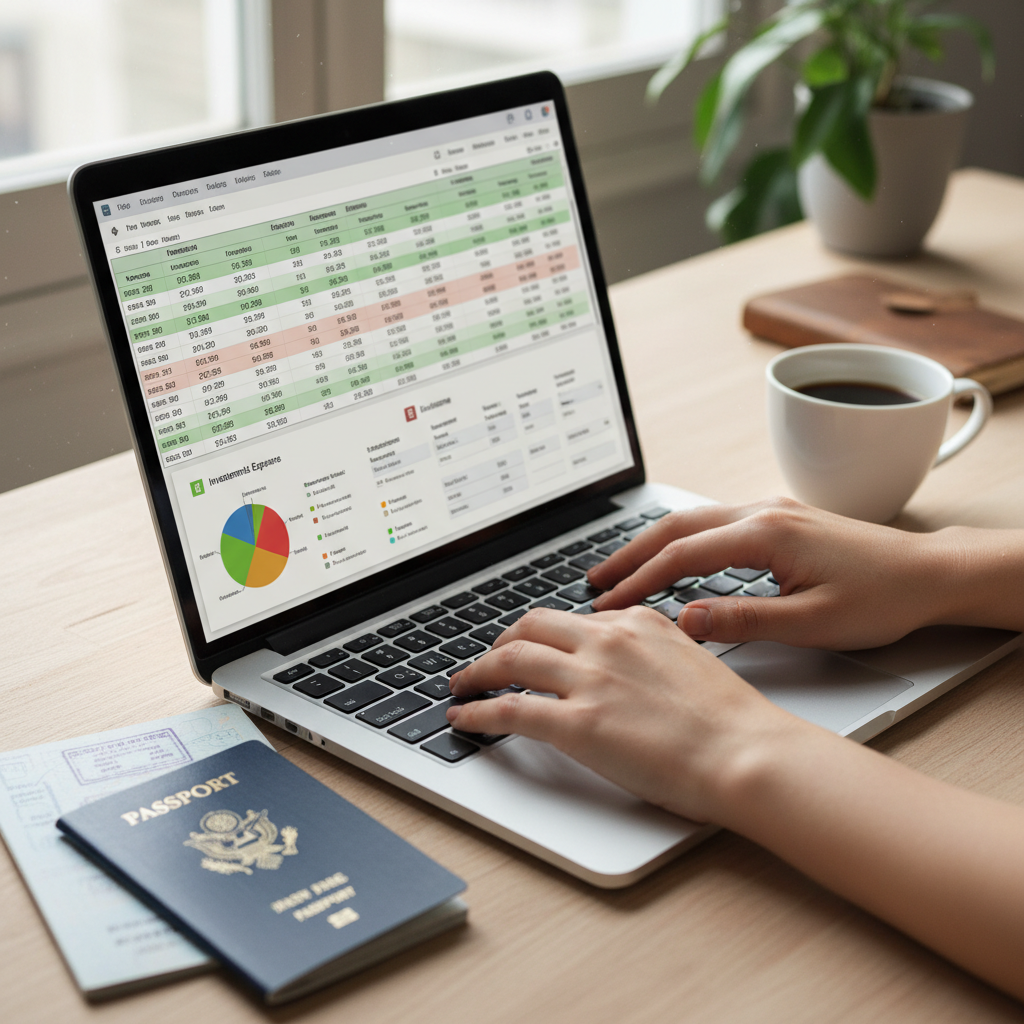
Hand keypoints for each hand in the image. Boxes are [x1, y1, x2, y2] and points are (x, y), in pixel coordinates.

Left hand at [446, 606, 801, 822]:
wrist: (747, 753)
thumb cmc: (729, 720)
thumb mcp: (688, 660)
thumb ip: (649, 651)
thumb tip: (622, 662)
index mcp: (636, 622)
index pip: (572, 619)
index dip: (542, 635)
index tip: (530, 646)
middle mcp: (607, 641)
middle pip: (530, 628)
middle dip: (501, 642)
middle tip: (489, 660)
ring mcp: (590, 680)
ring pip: (510, 661)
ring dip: (477, 672)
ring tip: (463, 685)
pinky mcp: (578, 724)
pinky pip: (510, 710)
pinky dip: (478, 712)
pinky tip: (464, 719)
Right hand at [588, 497, 944, 649]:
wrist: (931, 572)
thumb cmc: (882, 598)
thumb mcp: (813, 623)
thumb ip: (745, 620)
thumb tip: (686, 620)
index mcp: (766, 533)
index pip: (682, 555)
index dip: (639, 580)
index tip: (608, 603)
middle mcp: (763, 511)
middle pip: (676, 526)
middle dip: (630, 553)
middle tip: (594, 581)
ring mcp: (771, 510)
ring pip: (693, 520)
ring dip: (652, 544)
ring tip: (620, 570)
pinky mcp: (780, 518)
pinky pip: (715, 523)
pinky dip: (681, 541)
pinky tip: (672, 560)